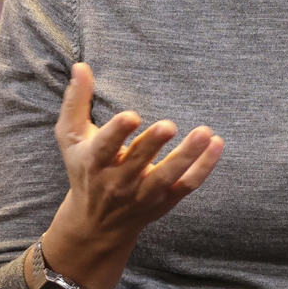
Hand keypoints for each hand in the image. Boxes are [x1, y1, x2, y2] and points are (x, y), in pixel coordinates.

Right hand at [39, 63, 223, 288]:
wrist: (96, 223)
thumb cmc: (84, 170)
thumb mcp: (70, 138)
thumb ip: (76, 102)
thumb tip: (82, 66)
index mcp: (94, 162)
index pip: (104, 148)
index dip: (117, 133)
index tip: (132, 116)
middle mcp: (118, 181)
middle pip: (138, 162)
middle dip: (153, 144)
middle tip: (169, 125)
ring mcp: (144, 193)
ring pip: (168, 176)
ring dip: (188, 155)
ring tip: (205, 133)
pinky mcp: (165, 200)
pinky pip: (188, 184)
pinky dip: (204, 167)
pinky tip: (217, 144)